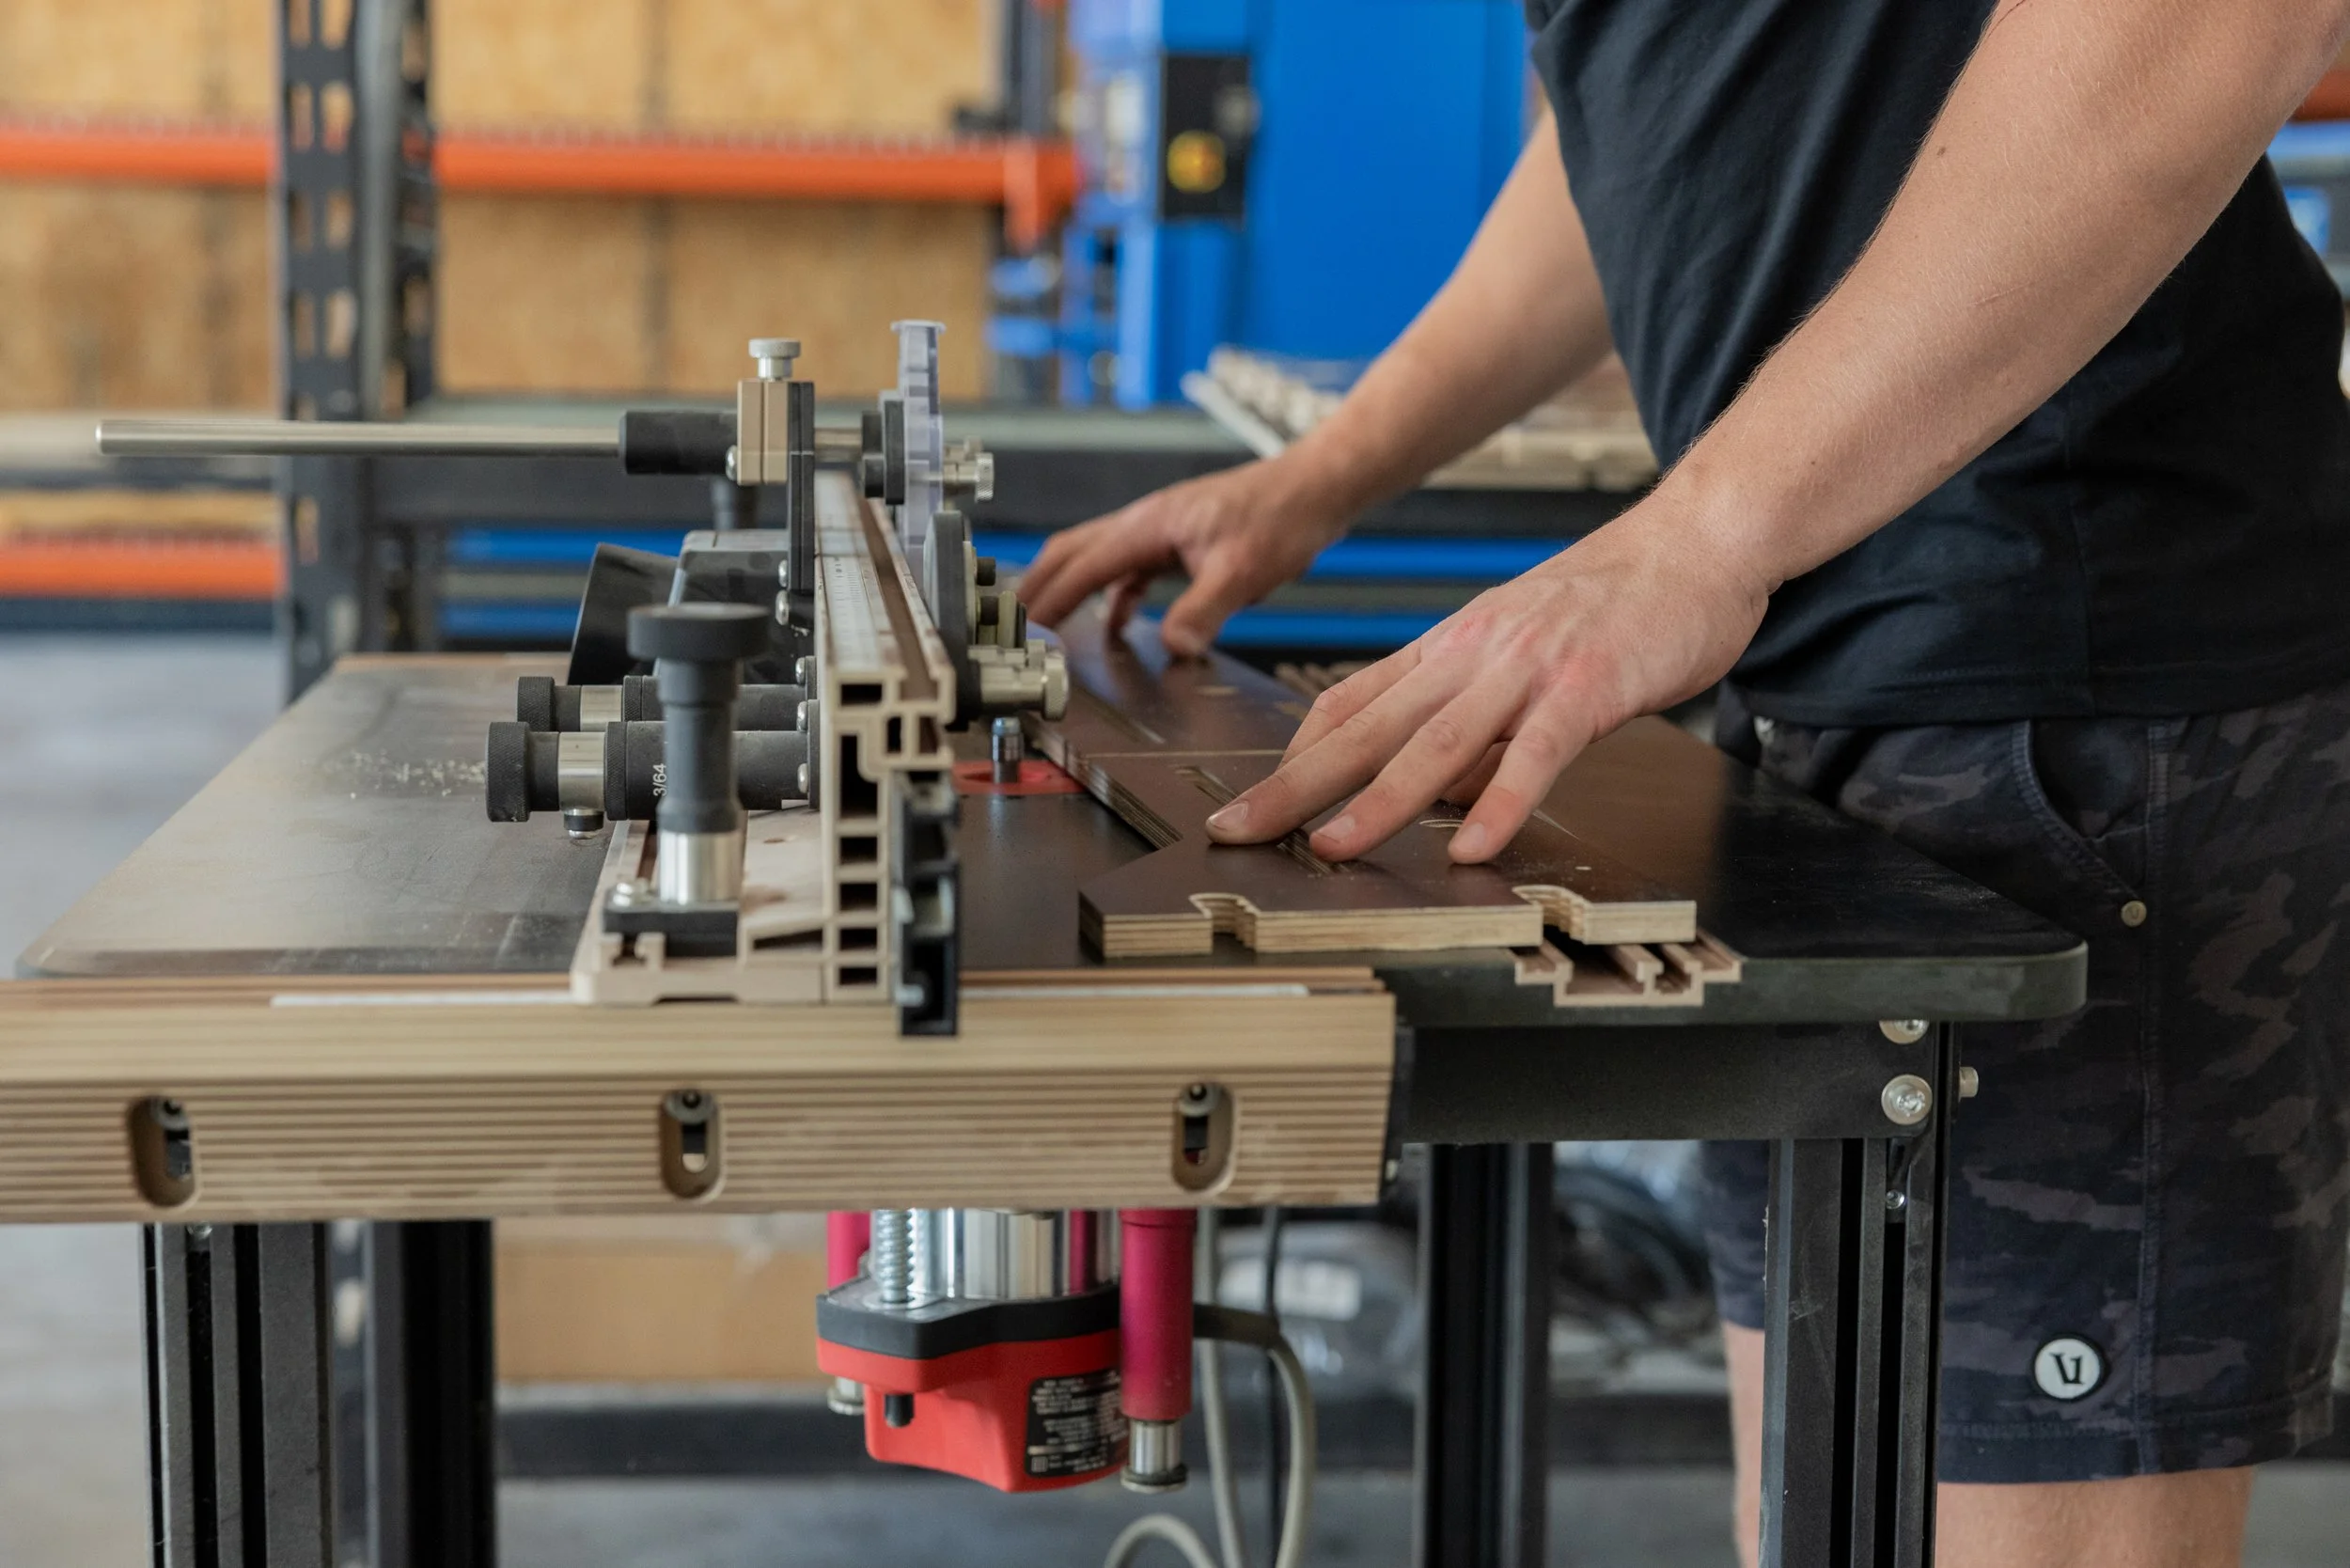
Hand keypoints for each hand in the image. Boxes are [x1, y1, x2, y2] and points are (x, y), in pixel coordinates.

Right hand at [1018, 458, 1344, 655]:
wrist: (1316, 487)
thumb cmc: (1282, 516)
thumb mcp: (1241, 572)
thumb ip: (1203, 611)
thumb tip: (1173, 648)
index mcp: (1148, 526)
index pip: (1082, 565)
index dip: (1049, 598)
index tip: (1023, 627)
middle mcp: (1146, 523)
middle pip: (1073, 552)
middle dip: (1040, 586)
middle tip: (1014, 622)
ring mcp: (1162, 530)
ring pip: (1098, 558)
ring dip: (1071, 589)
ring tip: (1049, 625)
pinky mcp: (1181, 540)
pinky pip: (1132, 569)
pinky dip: (1114, 596)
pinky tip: (1118, 624)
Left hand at [1202, 497, 1769, 863]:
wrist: (1698, 540)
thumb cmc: (1618, 602)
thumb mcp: (1525, 656)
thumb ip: (1478, 726)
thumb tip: (1436, 796)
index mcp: (1452, 646)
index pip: (1350, 702)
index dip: (1295, 755)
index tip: (1251, 801)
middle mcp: (1473, 653)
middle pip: (1367, 729)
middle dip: (1294, 785)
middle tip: (1236, 831)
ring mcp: (1527, 668)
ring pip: (1435, 744)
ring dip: (1377, 802)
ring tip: (1329, 848)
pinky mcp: (1586, 686)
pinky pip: (1536, 753)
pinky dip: (1501, 802)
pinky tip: (1473, 847)